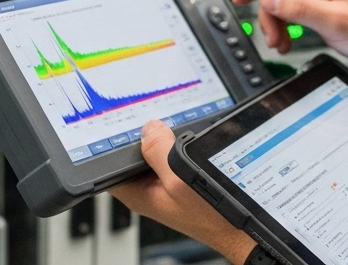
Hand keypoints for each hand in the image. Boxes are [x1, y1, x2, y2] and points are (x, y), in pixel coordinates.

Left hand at [108, 121, 254, 264]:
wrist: (238, 230)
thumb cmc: (211, 216)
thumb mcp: (180, 179)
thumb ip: (159, 152)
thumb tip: (148, 129)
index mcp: (137, 193)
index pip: (108, 165)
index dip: (110, 143)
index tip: (121, 124)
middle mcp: (148, 190)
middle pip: (133, 155)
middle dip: (142, 136)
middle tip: (156, 118)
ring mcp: (164, 187)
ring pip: (155, 155)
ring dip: (164, 141)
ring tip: (176, 129)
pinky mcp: (179, 184)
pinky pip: (172, 159)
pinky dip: (179, 148)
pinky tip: (192, 141)